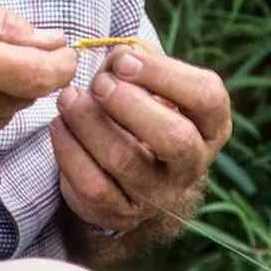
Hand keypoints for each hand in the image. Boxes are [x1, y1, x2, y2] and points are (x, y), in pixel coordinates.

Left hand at [50, 45, 230, 233]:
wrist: (124, 167)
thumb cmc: (139, 107)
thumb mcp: (148, 80)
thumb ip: (137, 60)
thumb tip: (119, 58)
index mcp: (210, 124)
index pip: (207, 98)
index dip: (164, 74)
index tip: (123, 60)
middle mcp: (192, 164)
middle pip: (174, 138)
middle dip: (129, 104)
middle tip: (99, 84)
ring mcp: (159, 194)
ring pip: (125, 160)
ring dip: (89, 122)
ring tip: (68, 98)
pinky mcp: (121, 212)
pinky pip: (92, 186)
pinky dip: (68, 150)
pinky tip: (59, 125)